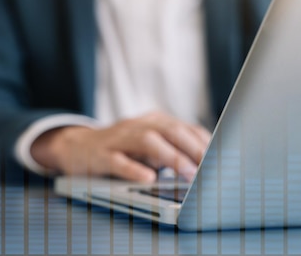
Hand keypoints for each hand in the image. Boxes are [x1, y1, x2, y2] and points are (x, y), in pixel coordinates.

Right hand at [30, 111, 210, 182]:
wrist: (76, 147)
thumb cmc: (121, 150)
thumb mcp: (148, 146)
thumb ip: (173, 150)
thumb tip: (206, 164)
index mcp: (153, 121)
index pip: (185, 128)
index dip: (205, 143)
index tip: (223, 159)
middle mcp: (136, 124)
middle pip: (170, 129)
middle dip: (193, 148)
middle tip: (211, 168)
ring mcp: (117, 138)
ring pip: (146, 141)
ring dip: (171, 156)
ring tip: (188, 173)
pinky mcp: (99, 155)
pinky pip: (117, 160)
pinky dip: (133, 169)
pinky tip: (148, 179)